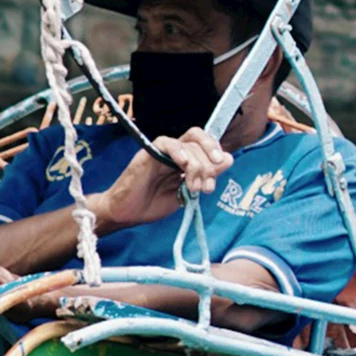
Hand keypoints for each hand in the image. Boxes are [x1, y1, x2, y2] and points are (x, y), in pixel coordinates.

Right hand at [97, 127, 231, 229]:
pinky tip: (183, 165)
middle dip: (208, 165)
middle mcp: (175, 153)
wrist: (128, 213)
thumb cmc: (153, 204)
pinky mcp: (148, 154)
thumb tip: (228, 159)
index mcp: (185, 160)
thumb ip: (206, 176)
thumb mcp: (187, 193)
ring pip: (187, 143)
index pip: (205, 143)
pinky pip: (166, 142)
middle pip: (199, 143)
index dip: (215, 151)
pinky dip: (179, 151)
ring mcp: (162, 152)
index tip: (220, 168)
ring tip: (193, 187)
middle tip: (205, 187)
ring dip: (197, 166)